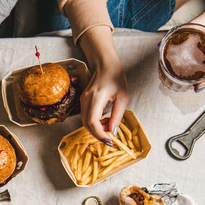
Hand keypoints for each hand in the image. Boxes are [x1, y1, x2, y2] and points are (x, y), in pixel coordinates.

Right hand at [77, 26, 128, 142]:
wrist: (105, 64)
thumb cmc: (116, 77)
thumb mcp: (122, 97)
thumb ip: (117, 115)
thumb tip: (112, 131)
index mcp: (96, 97)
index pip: (92, 121)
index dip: (99, 133)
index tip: (109, 140)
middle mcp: (86, 99)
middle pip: (86, 124)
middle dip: (98, 134)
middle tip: (110, 136)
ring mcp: (82, 100)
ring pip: (85, 122)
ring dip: (97, 128)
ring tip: (110, 124)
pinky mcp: (83, 101)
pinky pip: (86, 117)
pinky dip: (95, 122)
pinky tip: (105, 119)